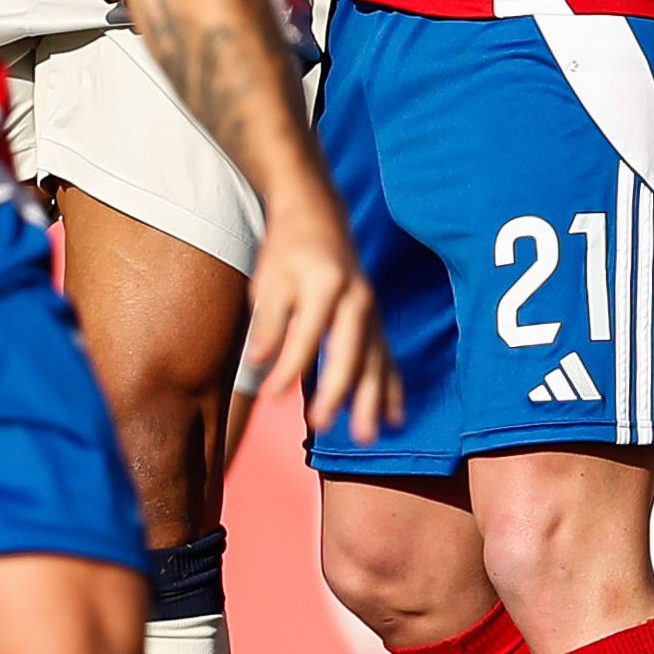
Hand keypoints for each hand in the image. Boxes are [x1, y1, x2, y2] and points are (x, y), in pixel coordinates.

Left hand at [241, 197, 398, 442]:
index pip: (306, 333)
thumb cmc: (288, 251)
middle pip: (350, 351)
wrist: (319, 217)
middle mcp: (357, 298)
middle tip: (322, 424)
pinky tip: (394, 417)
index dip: (288, 367)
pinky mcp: (376, 322)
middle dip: (338, 390)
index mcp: (326, 284)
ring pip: (375, 360)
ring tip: (365, 436)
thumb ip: (267, 321)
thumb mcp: (268, 279)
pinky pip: (388, 359)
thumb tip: (258, 363)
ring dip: (371, 399)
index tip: (270, 396)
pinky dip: (391, 388)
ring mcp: (372, 311)